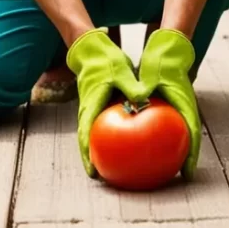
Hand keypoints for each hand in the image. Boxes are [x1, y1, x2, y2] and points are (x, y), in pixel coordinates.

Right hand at [66, 28, 143, 176]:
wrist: (92, 50)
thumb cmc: (105, 60)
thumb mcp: (120, 71)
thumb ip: (131, 85)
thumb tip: (143, 98)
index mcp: (90, 104)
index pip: (85, 135)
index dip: (87, 155)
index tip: (92, 172)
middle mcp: (88, 110)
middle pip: (87, 140)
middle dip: (92, 159)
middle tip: (102, 177)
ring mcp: (91, 108)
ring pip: (93, 135)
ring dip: (98, 150)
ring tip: (111, 167)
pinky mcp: (98, 105)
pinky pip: (102, 125)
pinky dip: (108, 137)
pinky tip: (124, 143)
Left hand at [136, 28, 200, 179]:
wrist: (169, 48)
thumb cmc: (161, 60)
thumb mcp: (151, 72)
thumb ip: (144, 86)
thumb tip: (135, 98)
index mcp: (184, 102)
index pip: (192, 132)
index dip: (192, 154)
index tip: (190, 173)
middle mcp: (184, 108)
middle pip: (187, 138)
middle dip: (185, 158)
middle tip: (179, 177)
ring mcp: (179, 108)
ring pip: (178, 134)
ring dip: (175, 150)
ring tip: (163, 169)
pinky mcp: (171, 107)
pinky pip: (167, 126)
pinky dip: (161, 138)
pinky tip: (145, 148)